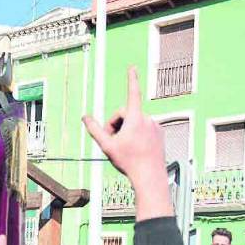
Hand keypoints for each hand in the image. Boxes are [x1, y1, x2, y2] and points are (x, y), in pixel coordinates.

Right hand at [82, 67, 172, 221]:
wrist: (150, 176)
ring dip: (126, 131)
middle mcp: (148, 119)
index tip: (132, 68)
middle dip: (115, 125)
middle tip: (110, 142)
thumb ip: (95, 130)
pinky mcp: (160, 134)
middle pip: (125, 115)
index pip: (133, 94)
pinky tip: (135, 150)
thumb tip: (85, 117)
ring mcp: (155, 127)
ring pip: (135, 123)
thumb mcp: (107, 146)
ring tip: (123, 148)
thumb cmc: (129, 161)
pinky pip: (144, 129)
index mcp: (136, 119)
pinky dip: (136, 136)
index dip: (131, 80)